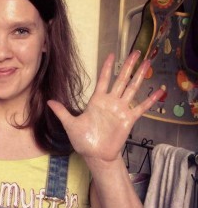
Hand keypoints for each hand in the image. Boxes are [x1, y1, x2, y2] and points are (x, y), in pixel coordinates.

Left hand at [47, 51, 162, 162]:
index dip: (107, 67)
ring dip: (139, 76)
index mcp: (97, 101)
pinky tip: (159, 90)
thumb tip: (48, 101)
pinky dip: (150, 99)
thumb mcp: (70, 125)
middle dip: (128, 66)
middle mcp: (110, 102)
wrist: (95, 155)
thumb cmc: (83, 140)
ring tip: (147, 64)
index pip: (103, 80)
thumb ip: (62, 112)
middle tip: (136, 52)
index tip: (112, 54)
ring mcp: (121, 109)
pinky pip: (141, 107)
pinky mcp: (129, 119)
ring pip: (132, 89)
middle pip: (121, 80)